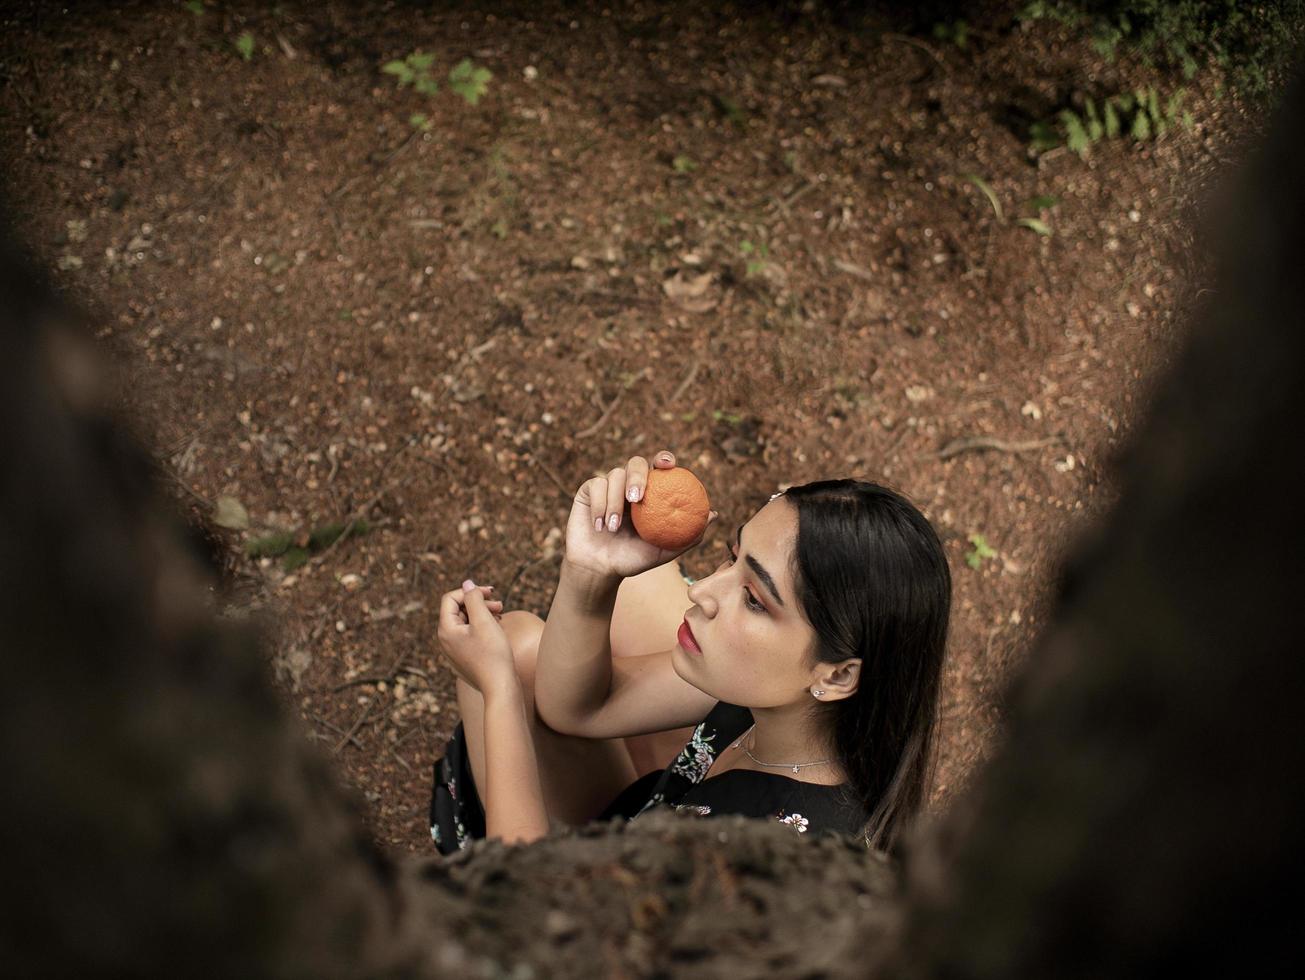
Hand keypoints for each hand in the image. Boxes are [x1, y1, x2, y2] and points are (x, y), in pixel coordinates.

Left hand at [436, 581, 514, 694]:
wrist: (500, 687)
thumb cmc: (493, 653)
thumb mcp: (484, 620)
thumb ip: (473, 598)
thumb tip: (467, 583)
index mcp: (446, 630)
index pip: (451, 598)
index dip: (470, 592)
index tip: (491, 592)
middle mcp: (446, 640)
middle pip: (458, 610)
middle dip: (479, 603)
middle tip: (500, 606)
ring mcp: (454, 651)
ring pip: (466, 622)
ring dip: (483, 614)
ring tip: (501, 616)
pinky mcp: (465, 658)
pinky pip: (470, 635)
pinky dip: (483, 627)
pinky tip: (497, 629)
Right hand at [563, 449, 717, 580]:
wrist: (600, 569)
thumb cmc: (633, 559)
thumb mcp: (664, 550)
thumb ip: (689, 535)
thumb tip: (714, 514)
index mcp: (650, 492)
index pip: (658, 467)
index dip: (664, 458)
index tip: (667, 465)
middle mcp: (629, 484)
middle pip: (635, 463)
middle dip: (637, 476)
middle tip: (636, 498)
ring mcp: (608, 485)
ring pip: (614, 476)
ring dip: (614, 502)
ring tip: (613, 527)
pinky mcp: (588, 491)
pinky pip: (595, 486)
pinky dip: (599, 506)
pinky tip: (599, 526)